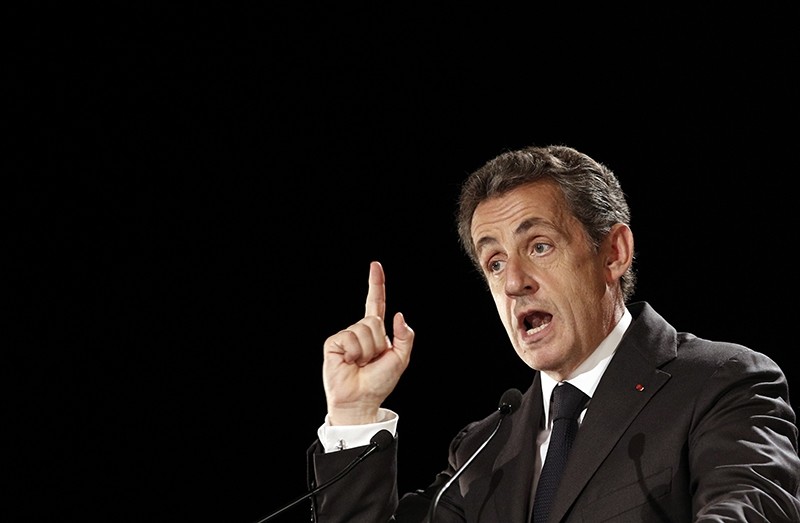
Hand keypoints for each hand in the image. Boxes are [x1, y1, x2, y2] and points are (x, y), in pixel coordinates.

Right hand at [323, 261, 414, 424]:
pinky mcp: (334, 343)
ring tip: (360, 364)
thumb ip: (404, 336)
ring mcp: (346, 336)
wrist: (361, 400)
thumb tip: (399, 315)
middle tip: (371, 360)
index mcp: (375, 332)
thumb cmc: (379, 382)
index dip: (376, 284)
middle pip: (374, 320)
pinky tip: (350, 363)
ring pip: (363, 330)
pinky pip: (350, 338)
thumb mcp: (400, 359)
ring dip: (367, 350)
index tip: (375, 266)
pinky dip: (355, 353)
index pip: (375, 303)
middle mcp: (359, 331)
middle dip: (377, 342)